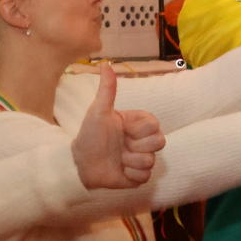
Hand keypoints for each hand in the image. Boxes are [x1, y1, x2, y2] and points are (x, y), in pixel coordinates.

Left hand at [72, 66, 164, 189]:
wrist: (80, 164)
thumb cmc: (89, 136)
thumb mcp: (98, 112)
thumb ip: (107, 89)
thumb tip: (106, 63)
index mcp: (137, 124)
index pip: (155, 125)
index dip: (138, 129)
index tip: (123, 129)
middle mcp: (143, 141)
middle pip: (160, 142)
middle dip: (136, 146)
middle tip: (121, 146)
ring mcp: (142, 159)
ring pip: (151, 160)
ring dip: (130, 161)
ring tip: (117, 159)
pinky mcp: (139, 176)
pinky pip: (146, 176)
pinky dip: (130, 175)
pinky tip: (119, 170)